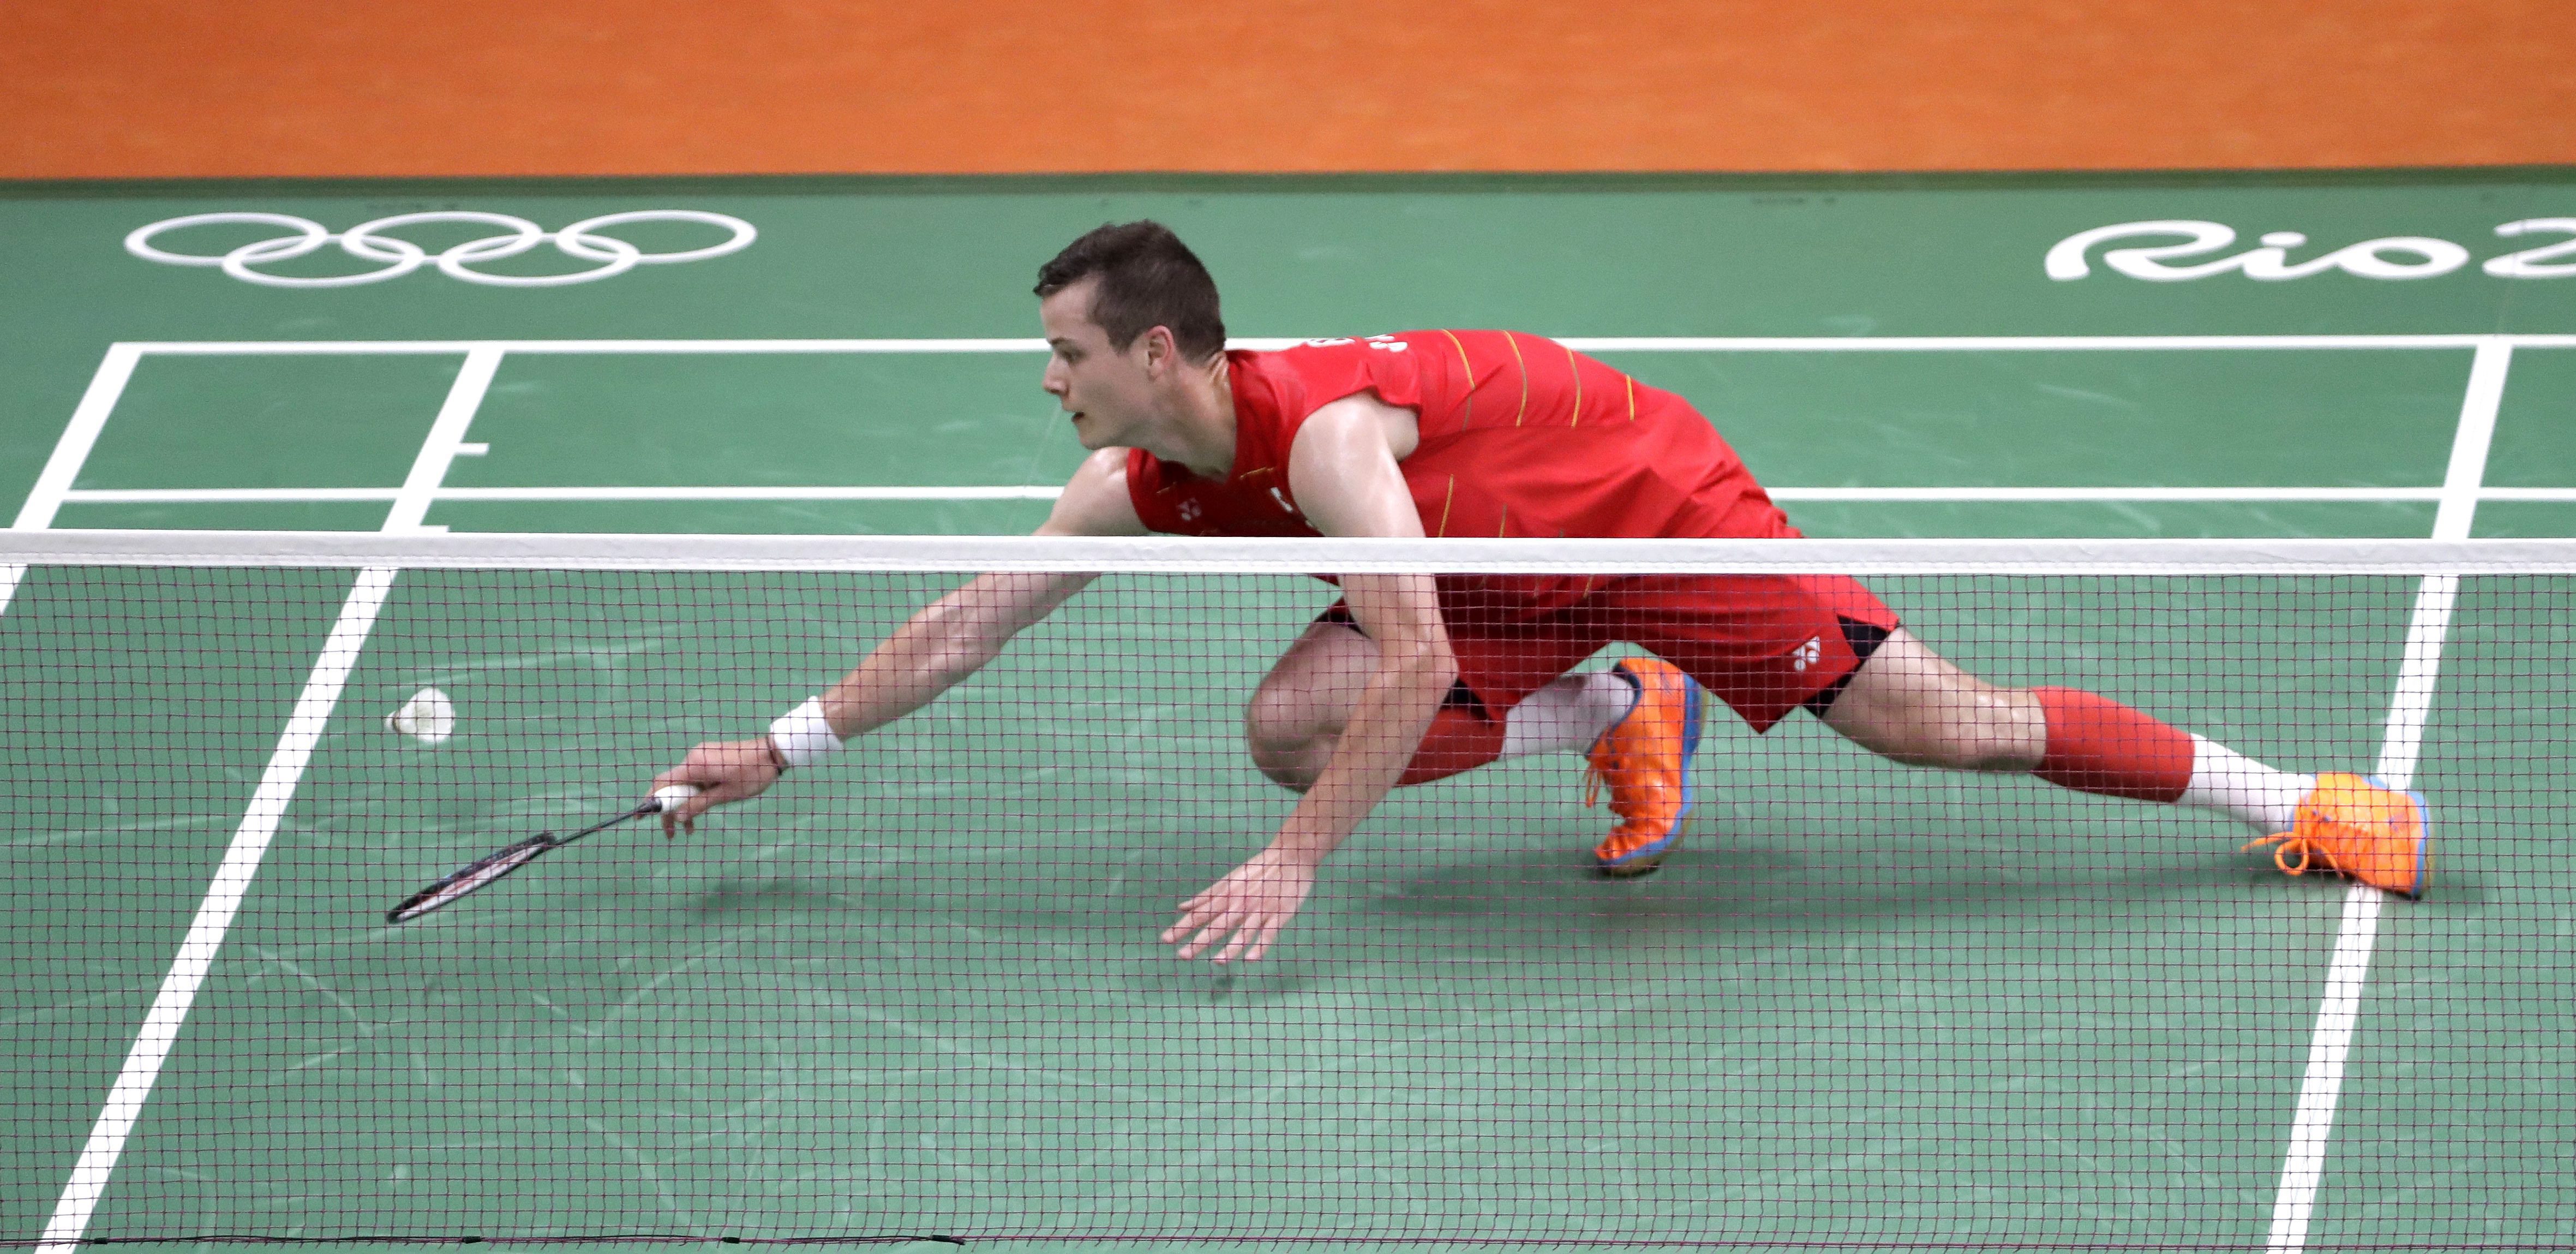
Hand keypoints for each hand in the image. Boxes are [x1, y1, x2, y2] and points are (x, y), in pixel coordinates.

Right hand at [649, 738, 782, 835]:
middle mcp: (693, 758)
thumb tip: (676, 817)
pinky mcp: (709, 759)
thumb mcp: (725, 795)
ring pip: (684, 784)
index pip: (662, 783)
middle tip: (671, 834)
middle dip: (669, 810)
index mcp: (695, 765)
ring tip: (689, 830)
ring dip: (683, 806)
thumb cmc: (752, 775)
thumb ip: (699, 805)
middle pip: (671, 786)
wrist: (772, 754)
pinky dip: (694, 795)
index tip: (642, 818)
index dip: (650, 800)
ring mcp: (701, 757)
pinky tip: (699, 812)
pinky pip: (695, 779)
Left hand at [1162, 844, 1318, 963]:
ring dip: (1231, 947)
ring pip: (1243, 931)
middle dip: (1200, 941)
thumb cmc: (1258, 869)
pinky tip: (1251, 959)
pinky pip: (1269, 933)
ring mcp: (1260, 909)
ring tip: (1217, 962)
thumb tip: (1181, 907)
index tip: (1166, 940)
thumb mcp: (1228, 880)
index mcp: (1227, 895)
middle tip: (1182, 956)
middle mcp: (1240, 903)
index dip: (1183, 927)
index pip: (1201, 913)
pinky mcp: (1280, 914)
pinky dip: (1260, 946)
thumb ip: (1206, 896)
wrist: (1291, 854)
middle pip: (1218, 924)